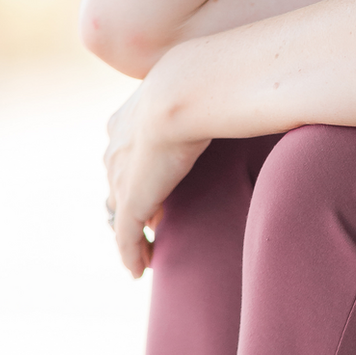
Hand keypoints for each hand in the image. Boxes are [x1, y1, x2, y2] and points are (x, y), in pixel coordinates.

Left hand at [103, 81, 208, 278]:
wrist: (188, 91)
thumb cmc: (207, 84)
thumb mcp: (201, 94)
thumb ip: (207, 107)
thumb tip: (239, 106)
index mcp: (126, 121)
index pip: (124, 155)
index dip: (136, 175)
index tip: (155, 190)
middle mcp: (116, 148)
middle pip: (116, 184)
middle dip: (130, 205)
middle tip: (153, 223)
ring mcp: (121, 175)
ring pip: (119, 213)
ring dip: (131, 233)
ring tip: (147, 252)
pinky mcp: (131, 200)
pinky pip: (125, 236)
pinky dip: (130, 254)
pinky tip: (138, 270)